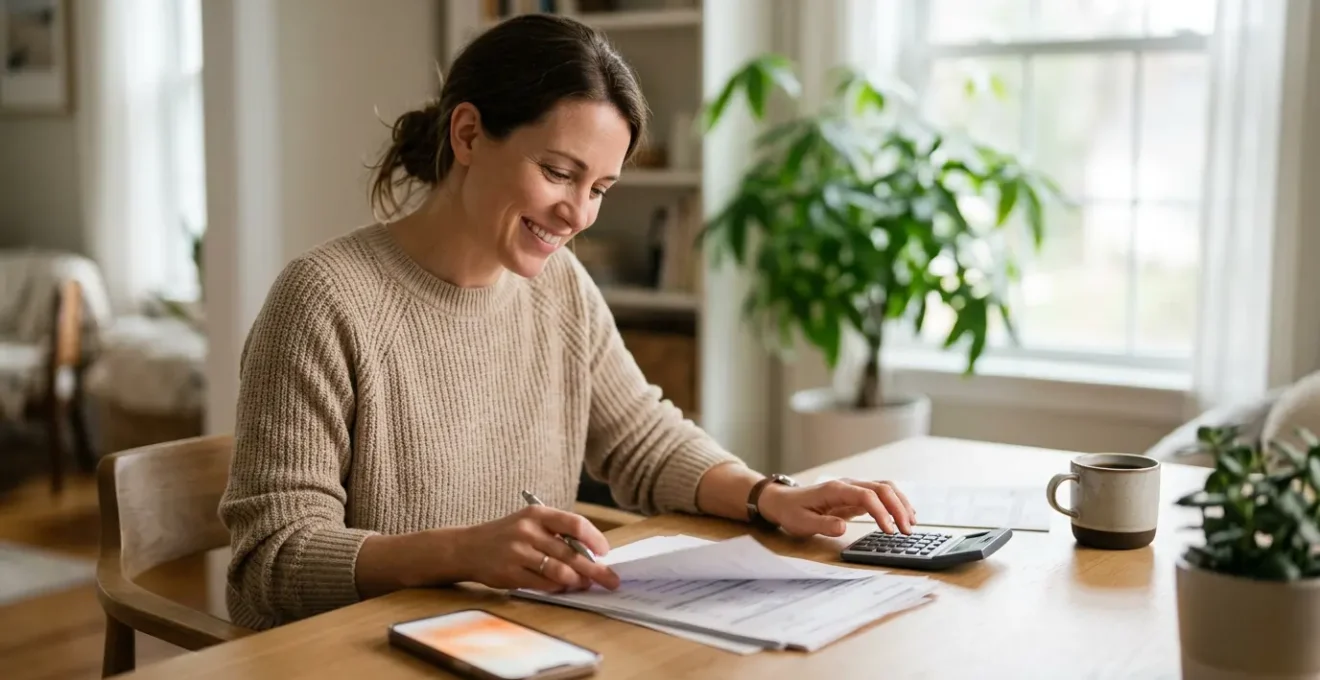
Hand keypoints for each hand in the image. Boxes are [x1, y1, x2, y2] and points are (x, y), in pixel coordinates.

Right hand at [454, 506, 620, 592]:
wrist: (467, 548)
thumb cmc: (506, 536)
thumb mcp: (529, 523)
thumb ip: (556, 534)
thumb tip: (591, 554)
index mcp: (537, 513)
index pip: (575, 523)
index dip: (595, 539)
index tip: (605, 552)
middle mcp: (528, 531)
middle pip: (571, 553)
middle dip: (595, 569)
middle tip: (610, 579)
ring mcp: (518, 552)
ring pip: (560, 570)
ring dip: (578, 581)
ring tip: (587, 584)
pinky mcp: (511, 573)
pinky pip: (543, 584)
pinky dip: (558, 588)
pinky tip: (564, 587)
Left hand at [756, 478, 915, 537]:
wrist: (783, 501)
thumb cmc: (792, 512)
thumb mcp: (802, 523)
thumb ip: (823, 525)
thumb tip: (842, 528)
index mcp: (835, 490)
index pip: (866, 496)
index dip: (881, 512)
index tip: (890, 531)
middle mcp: (848, 485)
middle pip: (881, 488)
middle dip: (898, 508)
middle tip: (907, 531)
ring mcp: (853, 488)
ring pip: (884, 488)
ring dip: (900, 503)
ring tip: (912, 524)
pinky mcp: (856, 495)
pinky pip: (880, 495)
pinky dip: (895, 503)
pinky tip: (904, 516)